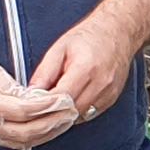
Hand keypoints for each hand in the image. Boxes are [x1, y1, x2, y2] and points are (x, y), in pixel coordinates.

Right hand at [0, 50, 79, 149]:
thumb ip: (13, 87)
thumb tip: (38, 97)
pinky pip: (17, 142)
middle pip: (26, 132)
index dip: (45, 106)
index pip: (21, 111)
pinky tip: (51, 128)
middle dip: (53, 122)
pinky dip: (37, 137)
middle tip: (72, 110)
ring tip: (67, 120)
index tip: (63, 98)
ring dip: (49, 133)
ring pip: (24, 142)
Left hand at [30, 11, 144, 126]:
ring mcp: (108, 94)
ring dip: (65, 114)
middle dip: (52, 112)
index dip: (44, 105)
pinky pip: (89, 115)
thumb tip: (31, 92)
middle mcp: (100, 84)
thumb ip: (44, 72)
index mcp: (85, 69)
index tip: (33, 104)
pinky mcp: (111, 100)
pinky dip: (76, 111)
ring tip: (56, 101)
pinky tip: (71, 100)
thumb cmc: (90, 37)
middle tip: (40, 106)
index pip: (60, 99)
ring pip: (79, 117)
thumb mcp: (60, 48)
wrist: (118, 32)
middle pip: (70, 112)